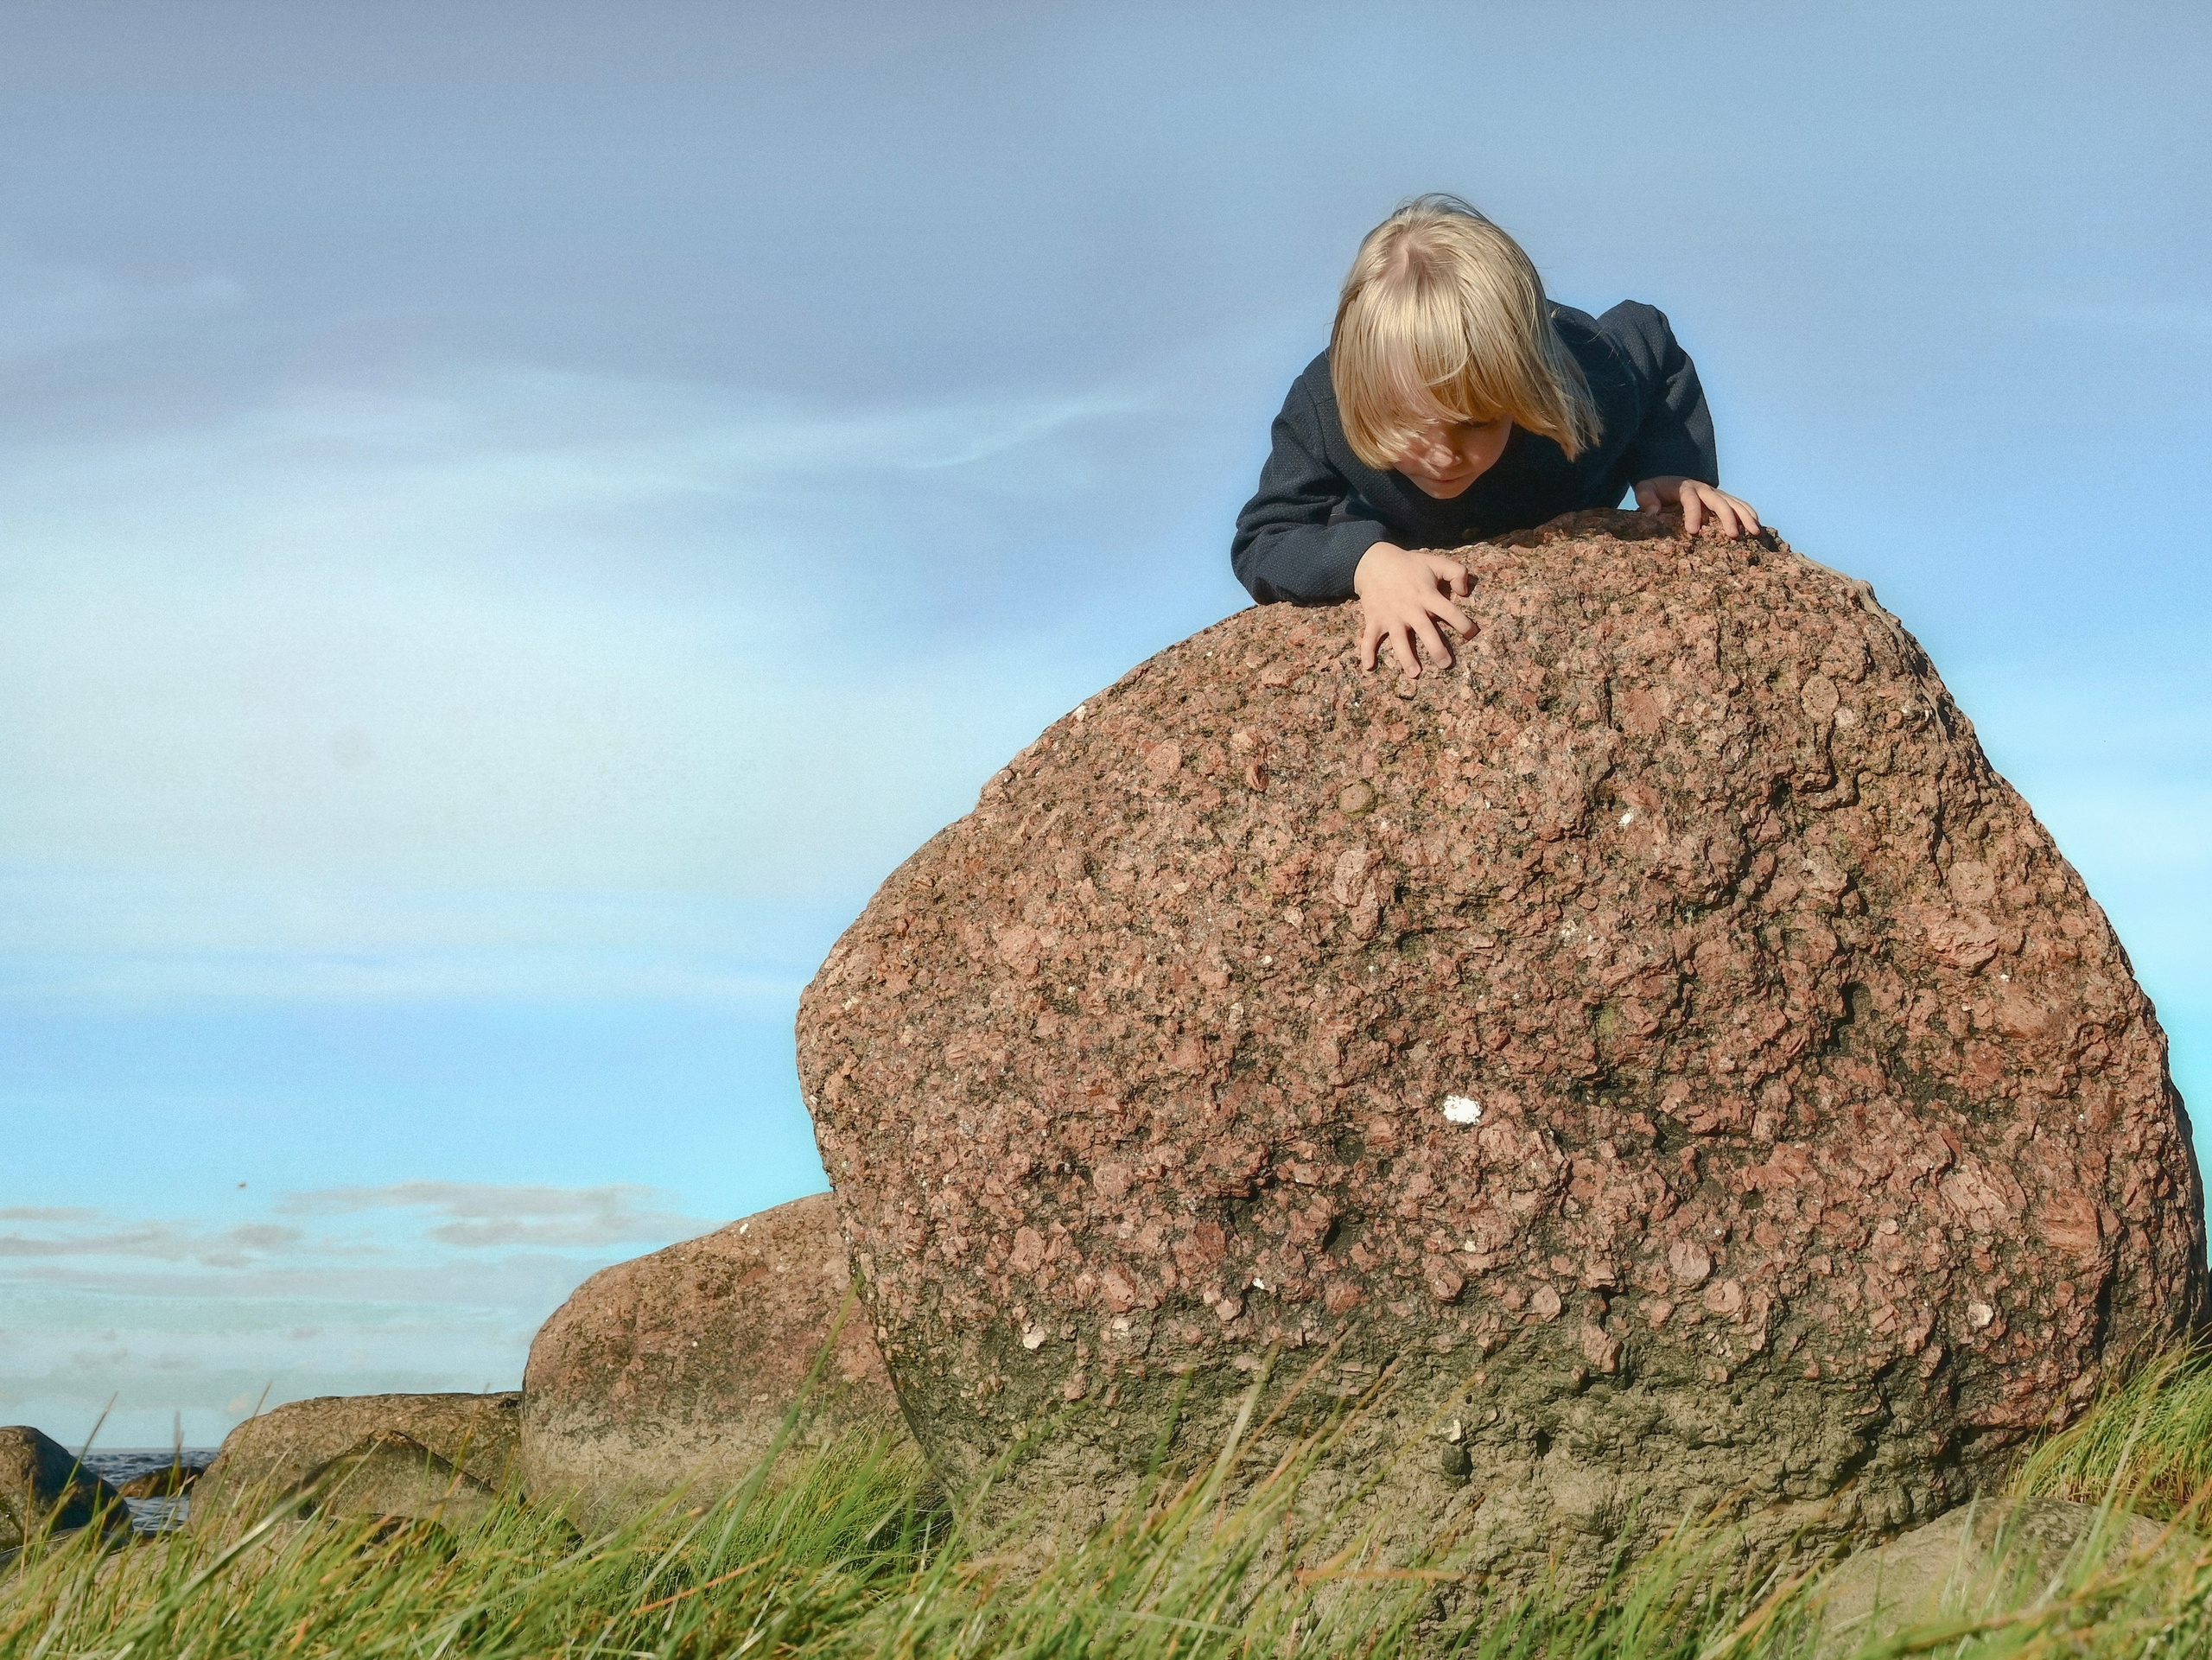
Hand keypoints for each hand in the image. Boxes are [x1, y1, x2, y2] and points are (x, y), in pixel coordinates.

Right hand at [1353, 542, 1472, 679]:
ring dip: (1406, 657)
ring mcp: (1390, 616)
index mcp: (1426, 595)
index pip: (1449, 611)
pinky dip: (1366, 652)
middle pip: (1425, 631)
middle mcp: (1409, 608)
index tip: (1472, 634)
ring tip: (1415, 673)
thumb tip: (1465, 592)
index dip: (1463, 623)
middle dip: (1436, 649)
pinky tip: (1368, 666)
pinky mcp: (1374, 620)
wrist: (1373, 561)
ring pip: (1399, 640)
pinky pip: (1369, 638)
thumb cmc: (1409, 565)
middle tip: (1446, 664)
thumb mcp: (1436, 562)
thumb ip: (1457, 572)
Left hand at [1634, 476, 1761, 537]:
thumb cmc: (1655, 490)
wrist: (1668, 482)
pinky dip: (1749, 514)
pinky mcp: (1722, 499)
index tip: (1692, 531)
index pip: (1691, 499)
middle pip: (1719, 501)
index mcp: (1685, 487)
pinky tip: (1757, 526)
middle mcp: (1704, 489)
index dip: (1693, 513)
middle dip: (1727, 517)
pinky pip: (1739, 505)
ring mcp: (1716, 493)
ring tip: (1755, 532)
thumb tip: (1654, 513)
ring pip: (1734, 503)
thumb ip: (1646, 499)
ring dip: (1745, 516)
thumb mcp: (1645, 490)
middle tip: (1733, 535)